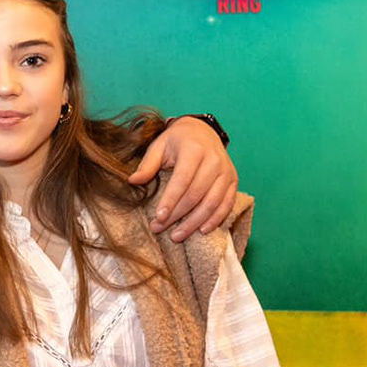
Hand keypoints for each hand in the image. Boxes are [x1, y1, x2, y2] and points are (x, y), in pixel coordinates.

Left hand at [128, 116, 237, 240]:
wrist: (203, 130)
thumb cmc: (177, 141)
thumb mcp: (159, 146)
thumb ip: (147, 164)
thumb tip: (133, 181)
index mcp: (193, 149)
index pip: (182, 180)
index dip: (170, 201)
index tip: (158, 218)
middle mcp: (214, 160)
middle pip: (196, 194)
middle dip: (177, 216)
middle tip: (160, 229)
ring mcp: (226, 171)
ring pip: (212, 203)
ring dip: (194, 223)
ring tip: (177, 235)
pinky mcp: (233, 180)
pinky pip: (226, 204)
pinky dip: (215, 219)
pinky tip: (201, 230)